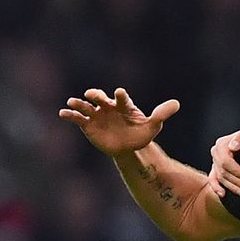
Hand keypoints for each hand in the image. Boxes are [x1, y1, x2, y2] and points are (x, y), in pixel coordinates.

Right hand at [59, 88, 179, 156]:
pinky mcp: (88, 125)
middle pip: (101, 98)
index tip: (119, 93)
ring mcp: (97, 115)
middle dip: (97, 95)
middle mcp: (109, 107)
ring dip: (79, 103)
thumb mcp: (153, 126)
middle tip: (93, 95)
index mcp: (124, 105)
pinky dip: (70, 115)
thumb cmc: (141, 133)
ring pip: (86, 106)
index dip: (120, 96)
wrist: (129, 147)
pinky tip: (62, 113)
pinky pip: (77, 119)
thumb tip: (177, 103)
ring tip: (72, 102)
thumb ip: (162, 114)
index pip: (122, 98)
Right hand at [208, 129, 239, 197]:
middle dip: (237, 181)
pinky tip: (223, 194)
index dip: (237, 171)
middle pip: (223, 171)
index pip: (225, 161)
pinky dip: (216, 188)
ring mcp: (216, 161)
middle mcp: (217, 152)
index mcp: (223, 143)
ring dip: (233, 187)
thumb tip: (232, 146)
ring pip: (221, 178)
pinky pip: (213, 180)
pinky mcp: (216, 169)